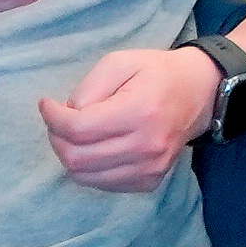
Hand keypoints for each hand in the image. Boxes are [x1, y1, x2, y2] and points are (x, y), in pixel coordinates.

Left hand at [43, 45, 218, 192]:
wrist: (199, 92)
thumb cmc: (156, 73)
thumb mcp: (120, 62)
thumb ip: (89, 88)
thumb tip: (67, 116)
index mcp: (139, 112)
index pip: (78, 129)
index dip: (53, 118)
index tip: (46, 104)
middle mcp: (146, 147)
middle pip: (77, 158)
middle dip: (56, 139)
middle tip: (58, 121)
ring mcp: (150, 169)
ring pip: (85, 177)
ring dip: (70, 155)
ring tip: (75, 134)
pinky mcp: (150, 181)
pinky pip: (102, 184)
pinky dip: (89, 169)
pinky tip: (95, 147)